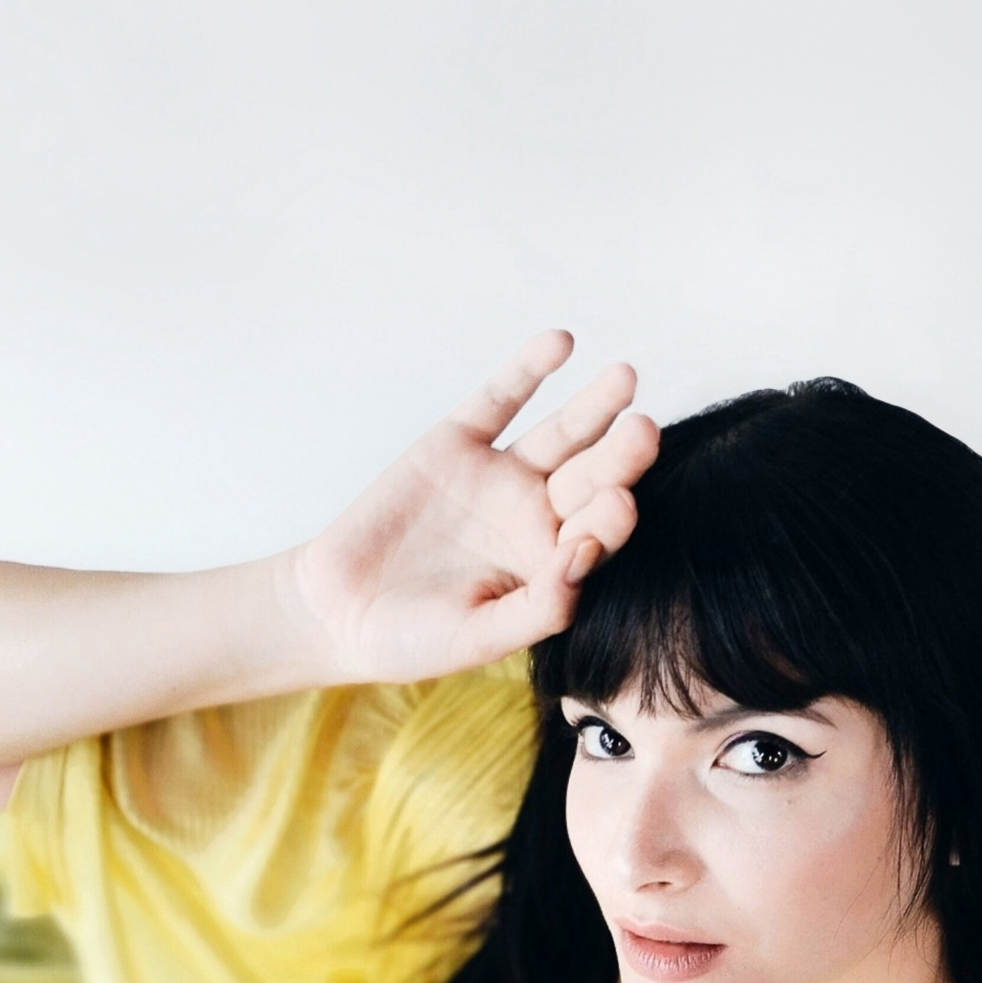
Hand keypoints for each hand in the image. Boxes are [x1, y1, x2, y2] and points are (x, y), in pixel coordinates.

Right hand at [292, 329, 658, 684]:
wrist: (337, 609)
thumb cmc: (413, 640)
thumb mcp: (477, 638)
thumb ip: (537, 607)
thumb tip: (584, 559)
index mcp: (555, 567)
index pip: (597, 538)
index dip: (610, 522)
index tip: (620, 507)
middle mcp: (540, 516)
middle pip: (592, 479)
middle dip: (620, 457)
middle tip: (644, 433)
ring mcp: (502, 475)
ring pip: (561, 434)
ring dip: (594, 405)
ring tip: (625, 378)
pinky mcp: (459, 441)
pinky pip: (501, 399)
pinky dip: (528, 370)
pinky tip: (560, 343)